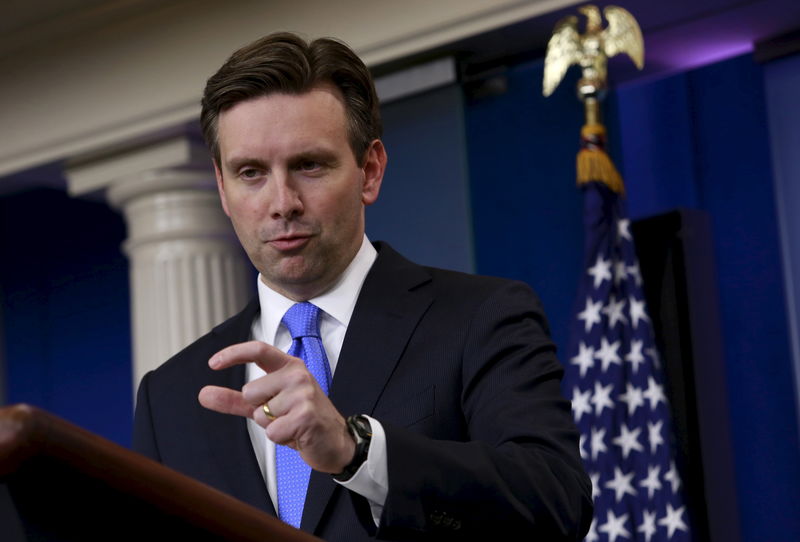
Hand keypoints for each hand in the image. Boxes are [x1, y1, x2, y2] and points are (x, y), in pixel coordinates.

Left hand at [198, 341, 354, 473]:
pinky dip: (280, 438)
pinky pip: (272, 431)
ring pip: (260, 414)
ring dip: (272, 426)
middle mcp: (297, 375)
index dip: (233, 354)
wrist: (335, 441)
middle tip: (283, 414)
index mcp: (289, 367)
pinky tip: (297, 434)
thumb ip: (235, 400)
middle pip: (251, 391)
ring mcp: (304, 394)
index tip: (213, 363)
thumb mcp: (267, 405)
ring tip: (292, 424)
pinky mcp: (306, 415)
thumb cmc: (303, 419)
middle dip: (259, 410)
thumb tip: (204, 394)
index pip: (258, 351)